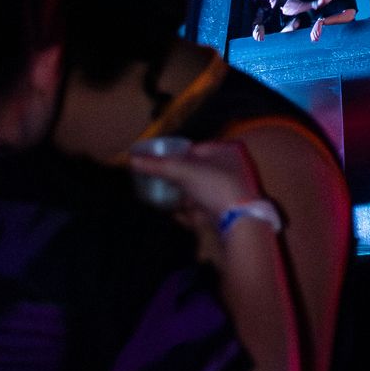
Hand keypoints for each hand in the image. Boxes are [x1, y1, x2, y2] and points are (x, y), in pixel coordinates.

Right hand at [127, 135, 258, 232]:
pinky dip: (186, 213)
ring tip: (159, 198)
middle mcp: (228, 170)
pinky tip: (172, 215)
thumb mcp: (184, 170)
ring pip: (196, 193)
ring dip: (180, 197)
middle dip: (177, 179)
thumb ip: (158, 166)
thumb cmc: (215, 185)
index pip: (195, 150)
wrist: (237, 221)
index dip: (176, 155)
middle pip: (195, 173)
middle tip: (155, 181)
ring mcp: (225, 193)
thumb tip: (132, 159)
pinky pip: (199, 210)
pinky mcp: (221, 213)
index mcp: (225, 152)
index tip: (158, 161)